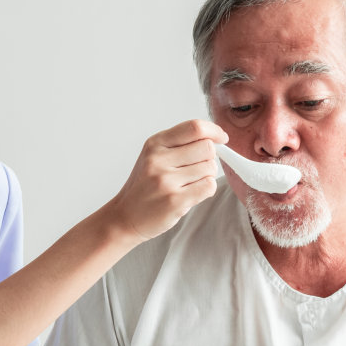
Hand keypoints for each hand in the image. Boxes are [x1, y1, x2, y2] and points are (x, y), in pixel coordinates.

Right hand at [99, 120, 228, 242]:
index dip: (214, 131)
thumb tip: (215, 139)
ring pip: (210, 168)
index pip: (194, 128)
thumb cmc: (144, 186)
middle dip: (209, 158)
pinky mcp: (175, 201)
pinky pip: (208, 187)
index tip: (221, 138)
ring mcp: (166, 181)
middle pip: (207, 148)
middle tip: (197, 169)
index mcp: (155, 144)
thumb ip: (179, 144)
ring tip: (188, 184)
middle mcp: (159, 159)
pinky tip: (191, 193)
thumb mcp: (153, 156)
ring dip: (207, 176)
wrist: (124, 217)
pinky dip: (206, 189)